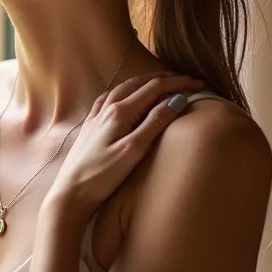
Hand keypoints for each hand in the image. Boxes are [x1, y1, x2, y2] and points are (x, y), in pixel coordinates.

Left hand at [46, 72, 201, 217]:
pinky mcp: (90, 125)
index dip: (178, 84)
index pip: (155, 88)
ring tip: (164, 82)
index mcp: (120, 112)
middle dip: (165, 79)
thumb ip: (155, 123)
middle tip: (188, 81)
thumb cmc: (103, 175)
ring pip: (125, 88)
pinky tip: (126, 94)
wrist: (71, 192)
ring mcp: (97, 116)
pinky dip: (126, 90)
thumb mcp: (134, 150)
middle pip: (140, 84)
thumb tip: (177, 99)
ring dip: (146, 82)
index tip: (200, 84)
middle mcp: (107, 108)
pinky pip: (110, 97)